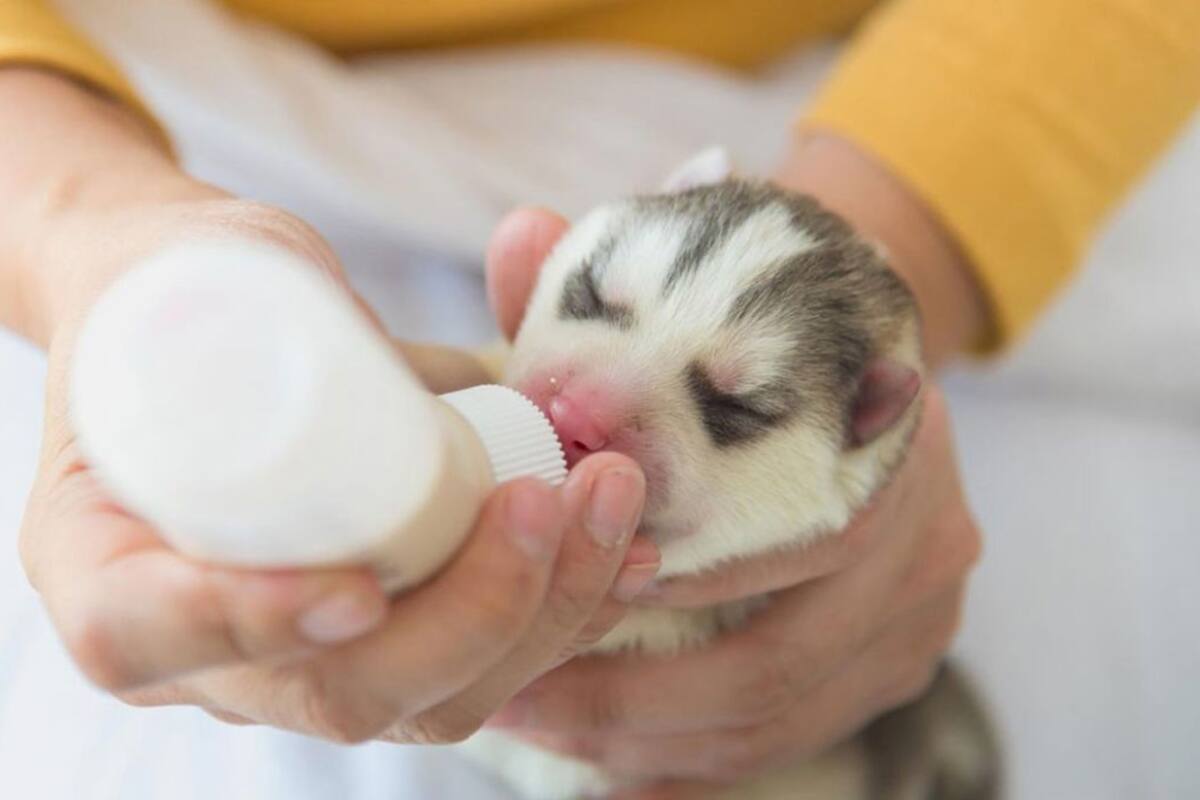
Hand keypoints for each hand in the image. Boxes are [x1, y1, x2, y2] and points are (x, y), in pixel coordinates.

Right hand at [9, 71, 659, 745]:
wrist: (218, 327)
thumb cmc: (193, 291)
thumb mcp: (210, 268)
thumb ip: (321, 272)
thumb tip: (529, 240)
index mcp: (106, 560)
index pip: (148, 633)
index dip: (254, 625)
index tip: (359, 588)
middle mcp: (215, 642)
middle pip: (336, 691)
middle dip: (466, 612)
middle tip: (543, 498)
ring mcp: (319, 654)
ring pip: (438, 694)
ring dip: (545, 609)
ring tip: (612, 490)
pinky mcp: (404, 633)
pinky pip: (491, 661)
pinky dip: (568, 608)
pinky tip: (630, 544)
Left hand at [482, 201, 981, 795]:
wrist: (866, 350)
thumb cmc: (758, 338)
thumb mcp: (689, 301)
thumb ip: (599, 281)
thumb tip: (521, 233)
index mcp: (885, 441)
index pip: (777, 543)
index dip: (662, 584)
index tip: (547, 597)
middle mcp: (926, 537)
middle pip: (777, 658)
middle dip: (635, 693)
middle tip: (517, 694)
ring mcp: (922, 611)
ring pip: (783, 716)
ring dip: (655, 739)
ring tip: (544, 727)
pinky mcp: (897, 659)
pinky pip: (796, 736)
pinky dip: (702, 758)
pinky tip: (617, 765)